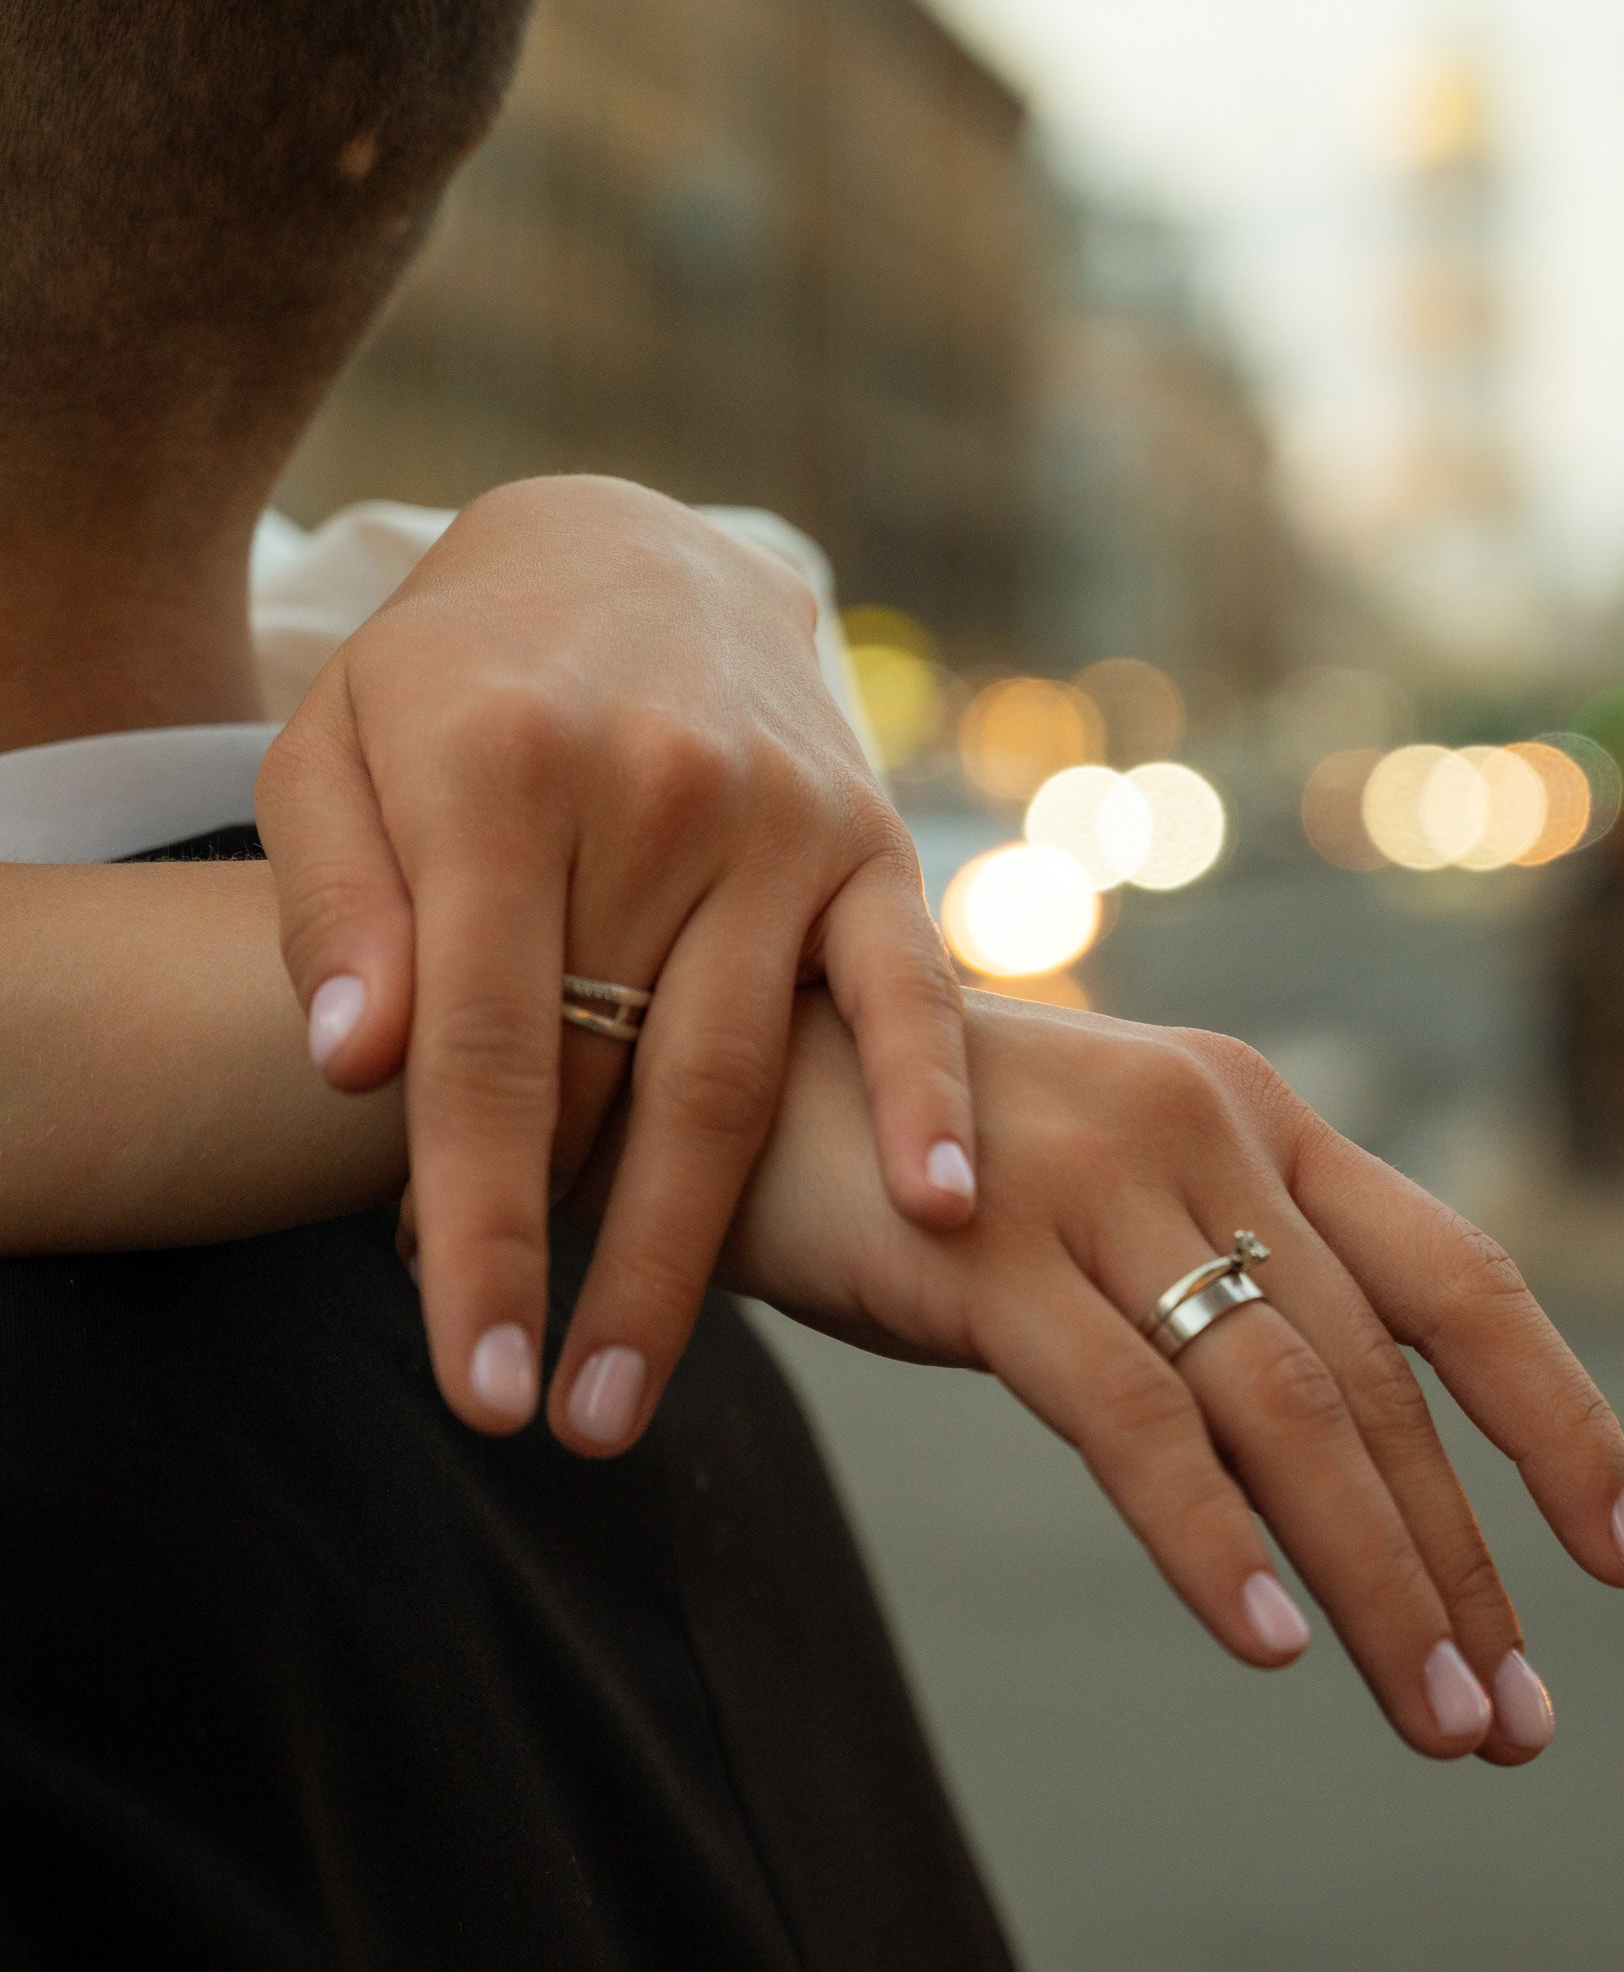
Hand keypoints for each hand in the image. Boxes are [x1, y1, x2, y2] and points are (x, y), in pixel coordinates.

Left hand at [253, 476, 973, 1447]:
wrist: (625, 545)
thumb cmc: (452, 679)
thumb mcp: (332, 746)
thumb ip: (334, 903)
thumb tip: (358, 1065)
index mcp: (505, 774)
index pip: (485, 1043)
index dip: (476, 1221)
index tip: (471, 1374)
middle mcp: (659, 794)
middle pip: (618, 1083)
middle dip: (584, 1271)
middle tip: (551, 1425)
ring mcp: (781, 817)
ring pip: (742, 1070)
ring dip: (695, 1246)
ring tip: (638, 1395)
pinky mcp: (870, 836)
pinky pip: (908, 985)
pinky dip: (930, 1093)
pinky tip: (943, 1207)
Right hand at [709, 991, 1623, 1766]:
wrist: (719, 1059)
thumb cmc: (925, 1150)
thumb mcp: (1112, 1190)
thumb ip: (1222, 1275)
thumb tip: (1344, 1457)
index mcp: (1258, 1119)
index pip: (1455, 1280)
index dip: (1557, 1420)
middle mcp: (1207, 1134)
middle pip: (1378, 1382)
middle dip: (1463, 1563)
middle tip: (1516, 1720)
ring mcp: (1102, 1185)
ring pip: (1284, 1410)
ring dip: (1378, 1582)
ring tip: (1440, 1720)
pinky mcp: (988, 1254)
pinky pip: (1130, 1416)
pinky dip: (1209, 1538)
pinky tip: (1265, 1645)